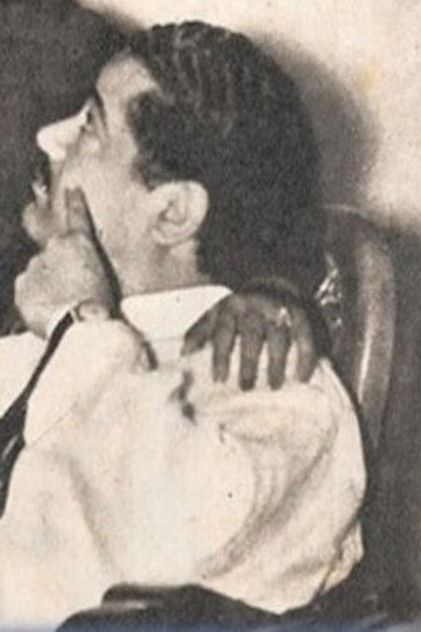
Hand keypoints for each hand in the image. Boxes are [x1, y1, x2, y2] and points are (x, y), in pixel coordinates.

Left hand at [15, 189, 114, 337]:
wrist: (81, 324)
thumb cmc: (100, 305)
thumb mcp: (106, 280)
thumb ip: (89, 267)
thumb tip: (80, 273)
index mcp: (79, 243)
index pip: (77, 216)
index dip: (75, 201)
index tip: (72, 189)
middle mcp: (54, 248)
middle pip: (53, 253)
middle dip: (58, 268)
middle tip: (71, 291)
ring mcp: (35, 266)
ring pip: (38, 272)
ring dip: (47, 284)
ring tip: (62, 305)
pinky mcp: (22, 285)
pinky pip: (27, 290)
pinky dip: (35, 298)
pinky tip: (49, 310)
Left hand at [182, 284, 317, 389]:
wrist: (275, 282)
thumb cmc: (241, 308)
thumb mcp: (217, 313)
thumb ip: (200, 331)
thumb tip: (183, 353)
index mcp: (232, 306)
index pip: (223, 331)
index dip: (220, 355)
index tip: (219, 380)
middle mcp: (256, 306)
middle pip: (251, 334)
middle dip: (248, 361)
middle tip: (246, 387)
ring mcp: (280, 309)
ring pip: (279, 336)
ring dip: (276, 362)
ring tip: (274, 386)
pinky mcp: (301, 316)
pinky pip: (305, 338)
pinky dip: (305, 358)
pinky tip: (302, 378)